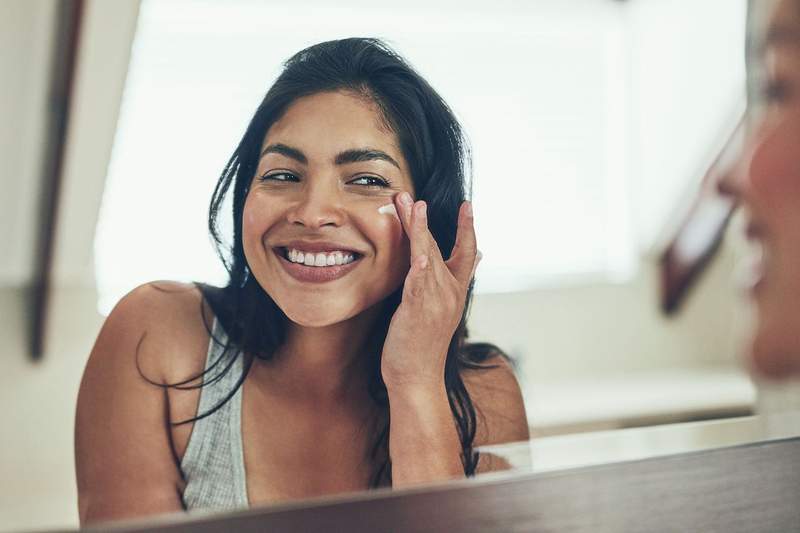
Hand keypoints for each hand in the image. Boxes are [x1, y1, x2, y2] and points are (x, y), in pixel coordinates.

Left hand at [380, 192, 480, 392]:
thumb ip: (449, 285)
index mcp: (455, 292)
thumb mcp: (438, 311)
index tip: (468, 204)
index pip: (468, 253)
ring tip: (407, 203)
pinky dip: (420, 264)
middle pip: (438, 246)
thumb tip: (475, 260)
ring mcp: (436, 301)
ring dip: (416, 228)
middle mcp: (449, 293)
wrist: (416, 379)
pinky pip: (419, 282)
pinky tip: (418, 250)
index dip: (468, 228)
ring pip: (427, 256)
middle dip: (422, 218)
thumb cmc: (422, 345)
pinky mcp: (419, 311)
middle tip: (409, 194)